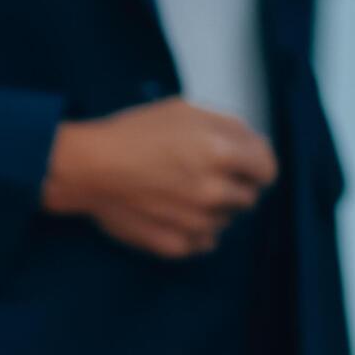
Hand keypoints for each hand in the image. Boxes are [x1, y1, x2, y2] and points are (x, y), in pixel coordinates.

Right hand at [43, 99, 277, 258]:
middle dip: (234, 187)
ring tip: (182, 195)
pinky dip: (196, 232)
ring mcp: (196, 222)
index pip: (267, 170)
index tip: (245, 167)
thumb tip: (249, 145)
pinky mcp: (176, 245)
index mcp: (221, 152)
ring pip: (226, 221)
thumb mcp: (184, 110)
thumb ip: (227, 126)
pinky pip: (204, 243)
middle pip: (249, 198)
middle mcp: (215, 190)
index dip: (256, 166)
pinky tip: (175, 216)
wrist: (87, 170)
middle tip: (205, 178)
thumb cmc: (131, 135)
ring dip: (214, 210)